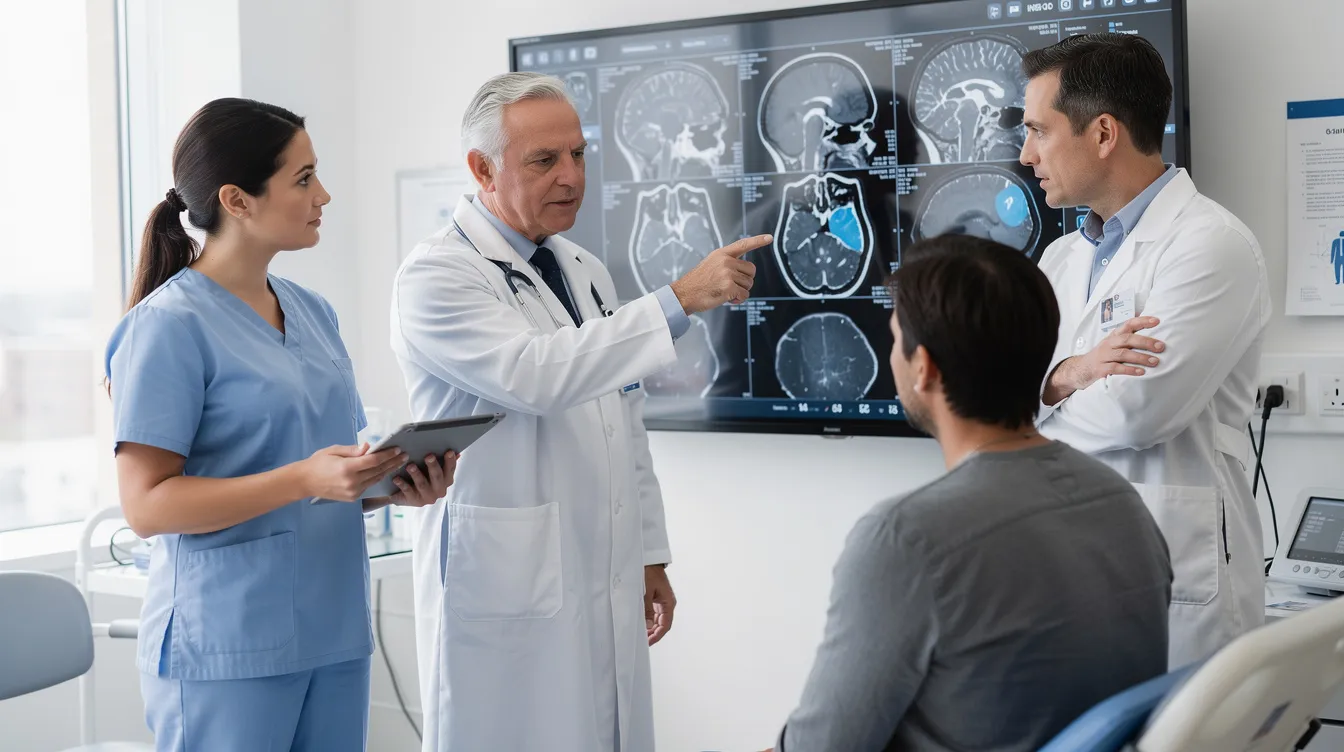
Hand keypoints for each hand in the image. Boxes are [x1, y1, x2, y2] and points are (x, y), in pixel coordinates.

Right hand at [299, 443, 405, 500]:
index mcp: (347, 468)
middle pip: (378, 470)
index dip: (387, 454)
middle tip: (404, 455)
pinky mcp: (352, 497)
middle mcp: (352, 482)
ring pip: (375, 479)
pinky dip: (377, 477)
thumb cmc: (318, 463)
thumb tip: (369, 447)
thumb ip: (353, 450)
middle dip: (392, 462)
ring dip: (388, 470)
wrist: (305, 482)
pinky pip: (369, 485)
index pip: (373, 461)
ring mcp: (353, 491)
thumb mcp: (334, 451)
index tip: (397, 449)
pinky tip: (385, 471)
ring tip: (398, 462)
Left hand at [388, 452, 456, 506]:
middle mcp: (439, 490)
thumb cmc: (421, 477)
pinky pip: (408, 491)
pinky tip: (397, 478)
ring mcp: (427, 497)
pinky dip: (402, 484)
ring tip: (410, 466)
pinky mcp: (414, 501)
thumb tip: (456, 452)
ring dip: (417, 474)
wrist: (404, 495)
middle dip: (433, 466)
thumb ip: (442, 461)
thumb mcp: (430, 469)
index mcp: (446, 481)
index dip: (450, 461)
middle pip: (438, 477)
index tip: (449, 451)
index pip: (450, 470)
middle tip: (428, 456)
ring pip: (422, 484)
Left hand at [645, 565, 675, 645]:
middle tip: (644, 642)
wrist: (647, 559)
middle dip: (653, 634)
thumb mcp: (646, 592)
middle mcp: (666, 603)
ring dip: (650, 628)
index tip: (649, 642)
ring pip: (657, 620)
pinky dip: (648, 620)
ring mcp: (661, 601)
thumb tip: (648, 625)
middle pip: (662, 624)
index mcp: (668, 602)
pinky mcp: (655, 598)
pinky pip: (653, 613)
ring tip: (641, 635)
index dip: (657, 635)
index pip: (665, 625)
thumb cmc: (648, 572)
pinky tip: (642, 624)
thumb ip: (646, 610)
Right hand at [669, 234, 771, 313]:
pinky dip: (739, 300)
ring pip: (749, 284)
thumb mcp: (711, 264)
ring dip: (741, 291)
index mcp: (721, 254)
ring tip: (725, 292)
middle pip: (751, 270)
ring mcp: (727, 273)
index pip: (743, 244)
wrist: (684, 294)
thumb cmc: (698, 283)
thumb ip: (727, 263)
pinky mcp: (729, 287)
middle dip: (746, 280)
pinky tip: (728, 299)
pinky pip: (744, 295)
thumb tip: (745, 273)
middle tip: (732, 285)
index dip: (758, 241)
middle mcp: (726, 261)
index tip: (769, 238)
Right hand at [1044, 316, 1163, 405]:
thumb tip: (1151, 333)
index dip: (1142, 321)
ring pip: (1123, 354)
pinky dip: (1129, 370)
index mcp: (1114, 336)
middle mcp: (1108, 343)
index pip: (1128, 324)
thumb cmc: (1102, 356)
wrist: (1080, 369)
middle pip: (1127, 339)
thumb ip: (1128, 339)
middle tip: (1161, 347)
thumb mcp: (1113, 344)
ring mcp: (1103, 356)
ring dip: (1141, 357)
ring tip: (1155, 362)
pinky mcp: (1100, 369)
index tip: (1157, 321)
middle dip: (1145, 342)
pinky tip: (1141, 372)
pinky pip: (1116, 368)